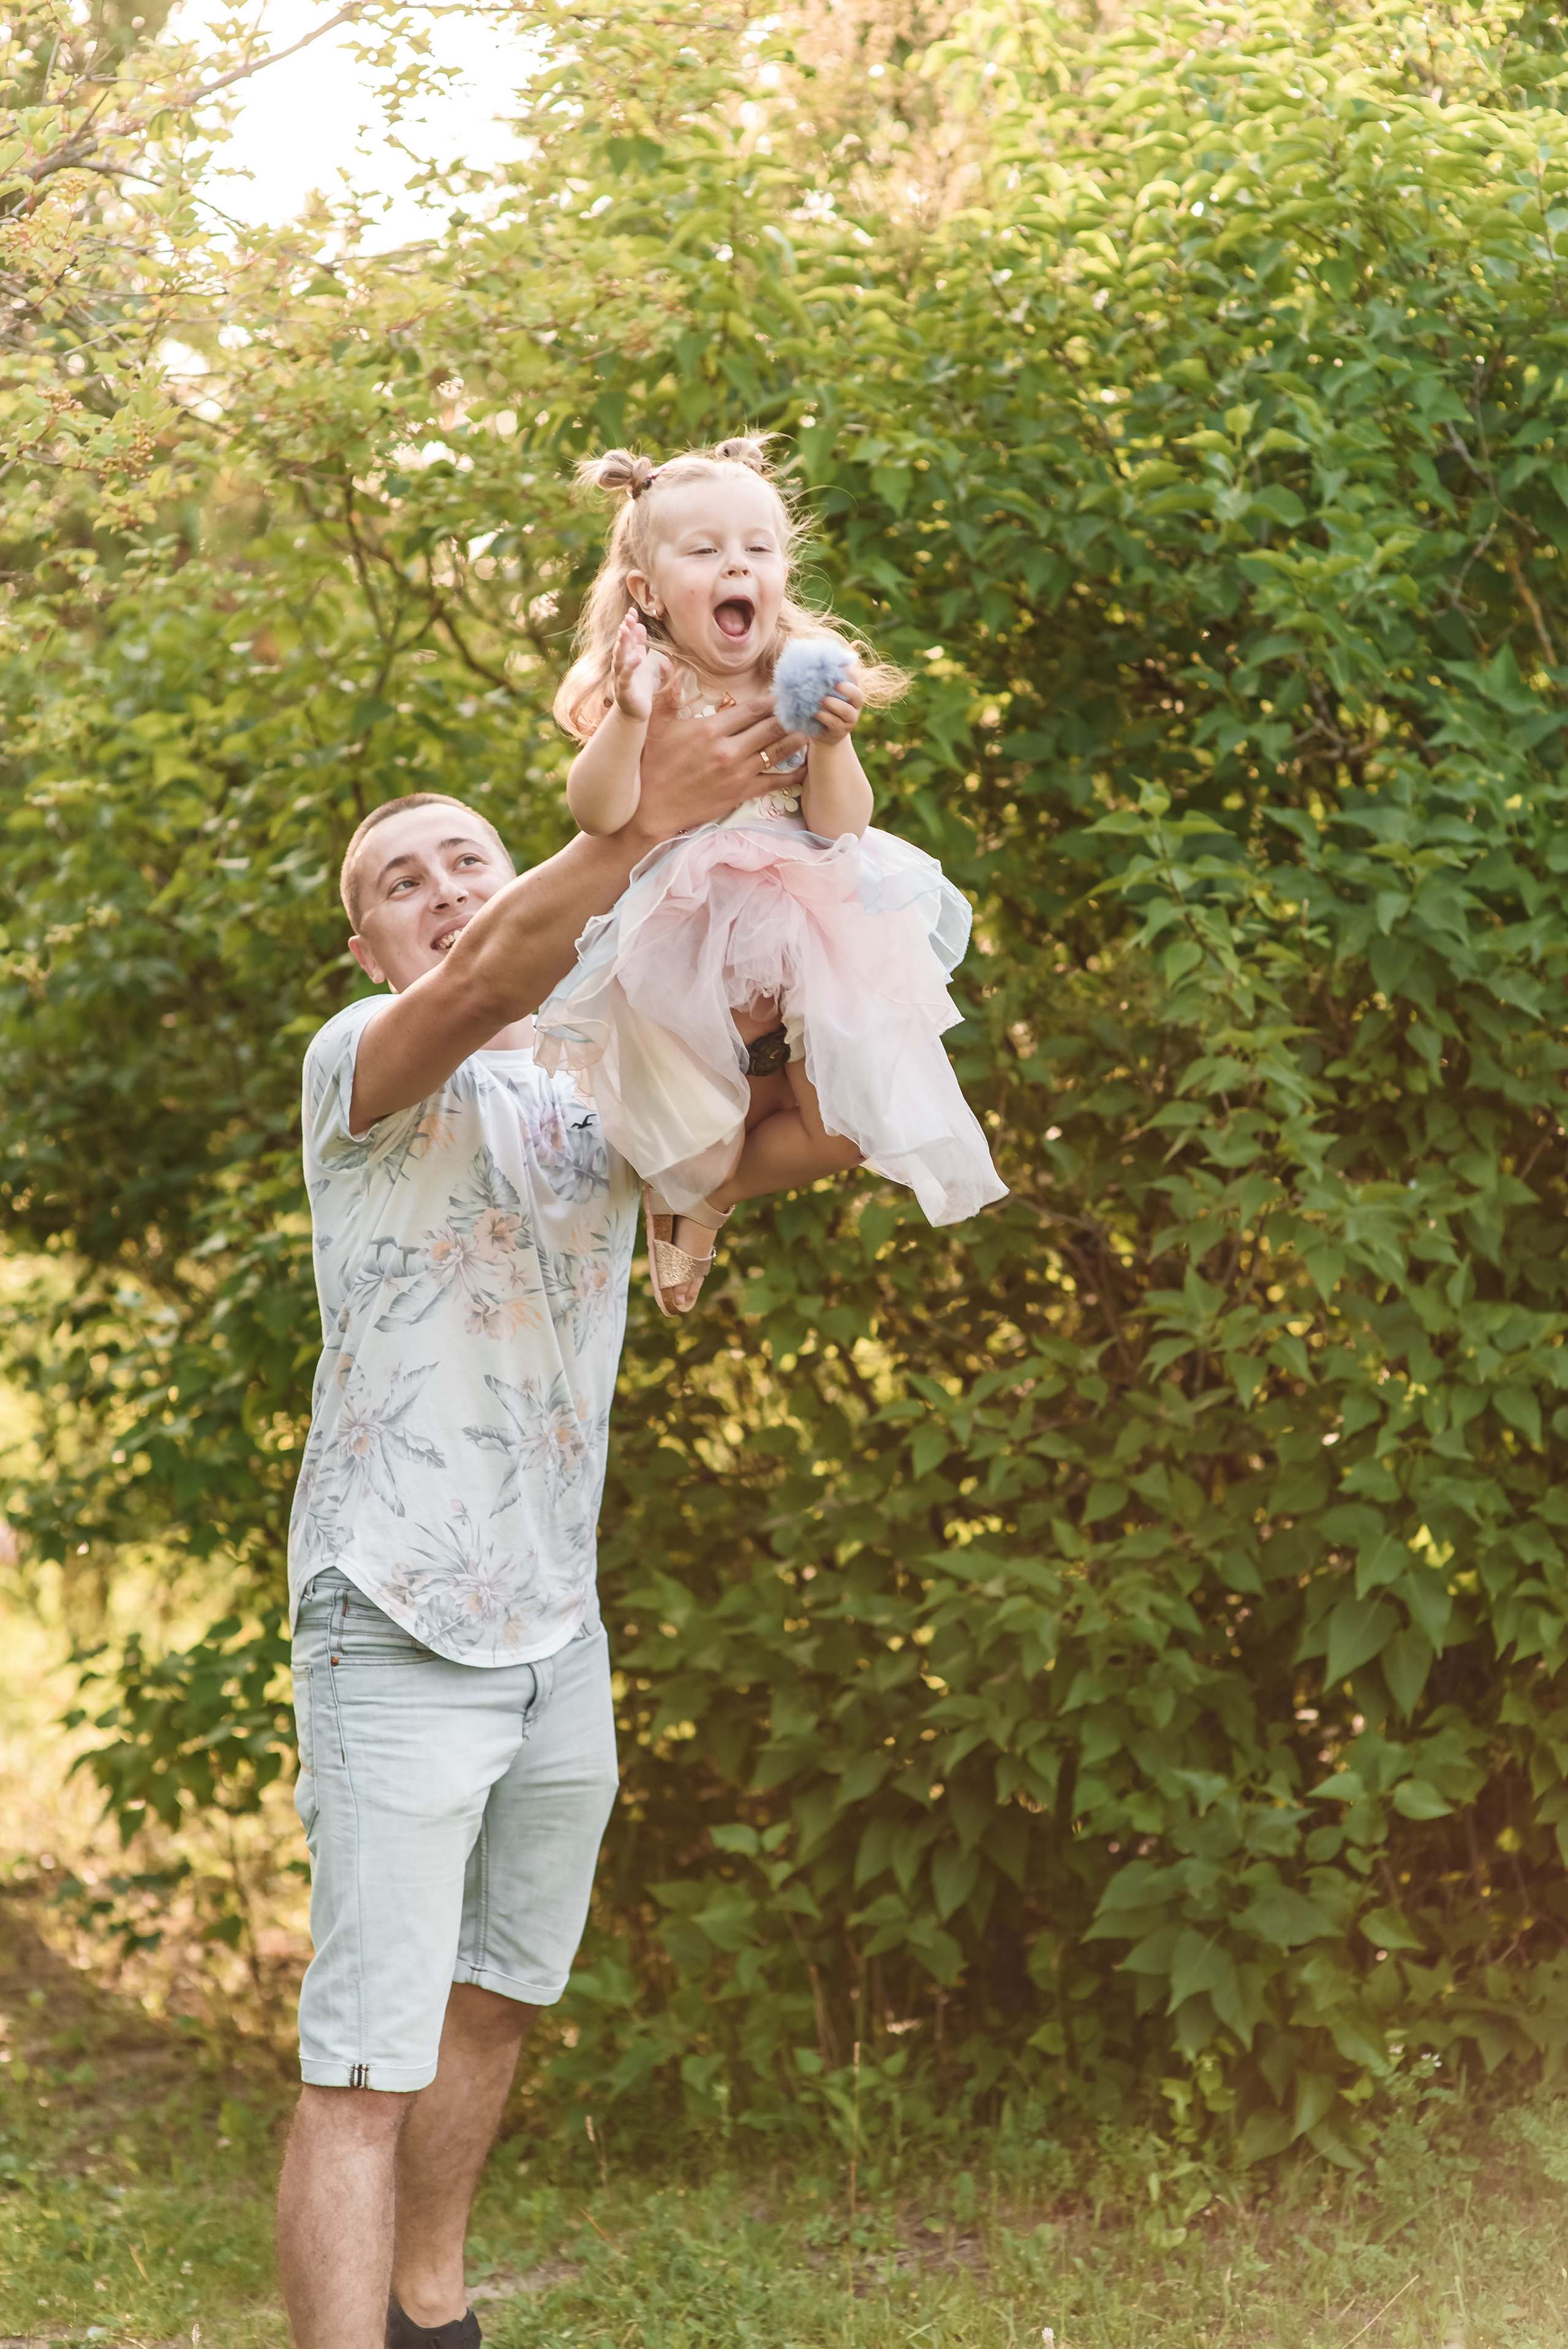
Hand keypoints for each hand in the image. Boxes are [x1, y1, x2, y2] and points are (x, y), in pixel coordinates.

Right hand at [611, 609, 665, 721]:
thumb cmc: (638, 686)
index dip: (629, 625)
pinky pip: (626, 677)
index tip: (633, 611)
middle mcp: (620, 666)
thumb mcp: (640, 662)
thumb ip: (638, 645)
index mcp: (625, 658)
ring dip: (622, 644)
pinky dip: (630, 667)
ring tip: (626, 630)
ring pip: (620, 659)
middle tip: (629, 617)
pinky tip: (637, 658)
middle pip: (621, 646)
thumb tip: (640, 625)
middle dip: (624, 631)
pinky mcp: (625, 691)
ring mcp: (620, 678)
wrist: (635, 712)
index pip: (625, 639)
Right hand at [632, 693, 807, 846]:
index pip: (753, 708)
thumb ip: (667, 693)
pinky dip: (793, 774)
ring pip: (778, 752)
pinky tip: (805, 767)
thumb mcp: (655, 725)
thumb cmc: (652, 764)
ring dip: (798, 739)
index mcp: (711, 729)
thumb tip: (663, 663)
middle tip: (807, 706)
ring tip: (811, 728)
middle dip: (791, 715)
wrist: (650, 808)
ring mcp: (737, 773)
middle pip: (771, 727)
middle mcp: (728, 750)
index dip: (774, 699)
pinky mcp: (740, 794)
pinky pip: (775, 782)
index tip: (787, 691)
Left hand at [811, 669, 864, 745]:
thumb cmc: (822, 705)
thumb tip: (811, 659)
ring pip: (847, 711)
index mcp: (851, 690)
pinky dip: (824, 717)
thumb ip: (822, 680)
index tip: (837, 665)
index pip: (854, 677)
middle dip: (846, 689)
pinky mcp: (840, 731)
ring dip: (834, 704)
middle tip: (835, 684)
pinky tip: (814, 713)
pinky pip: (835, 723)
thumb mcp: (824, 691)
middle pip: (857, 695)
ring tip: (821, 700)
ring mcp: (849, 719)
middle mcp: (854, 705)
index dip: (847, 671)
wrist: (822, 731)